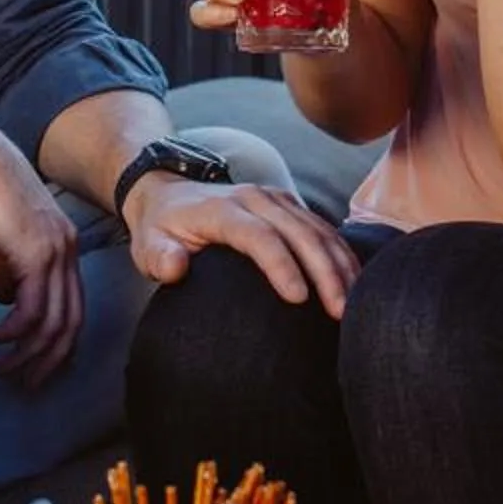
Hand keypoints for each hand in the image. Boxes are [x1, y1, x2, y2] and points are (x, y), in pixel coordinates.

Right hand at [0, 114, 82, 385]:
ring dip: (30, 353)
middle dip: (51, 359)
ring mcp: (55, 250)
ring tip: (5, 369)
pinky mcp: (36, 252)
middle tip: (28, 383)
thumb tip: (5, 301)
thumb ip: (5, 271)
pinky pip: (33, 308)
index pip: (73, 305)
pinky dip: (15, 332)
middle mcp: (67, 249)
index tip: (39, 365)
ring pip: (55, 321)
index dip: (59, 342)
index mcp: (62, 245)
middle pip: (72, 321)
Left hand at [123, 171, 361, 318]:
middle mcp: (256, 198)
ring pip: (318, 229)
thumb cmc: (162, 227)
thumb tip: (175, 267)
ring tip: (354, 304)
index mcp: (222, 209)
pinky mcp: (290, 206)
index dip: (281, 265)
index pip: (258, 235)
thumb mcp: (147, 243)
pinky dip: (342, 254)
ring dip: (340, 265)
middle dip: (324, 272)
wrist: (170, 191)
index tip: (298, 299)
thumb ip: (158, 256)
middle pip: (299, 232)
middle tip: (339, 311)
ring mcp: (277, 199)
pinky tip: (355, 283)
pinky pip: (324, 228)